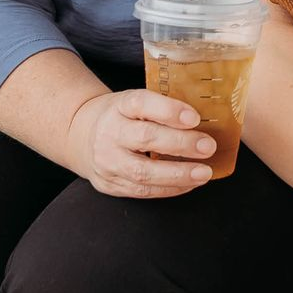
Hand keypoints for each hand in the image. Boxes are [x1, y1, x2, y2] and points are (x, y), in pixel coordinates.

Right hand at [68, 90, 216, 196]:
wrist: (81, 136)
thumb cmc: (123, 117)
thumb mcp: (135, 102)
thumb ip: (163, 108)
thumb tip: (210, 115)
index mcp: (119, 106)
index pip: (141, 103)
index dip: (168, 110)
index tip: (194, 117)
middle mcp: (109, 132)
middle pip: (145, 138)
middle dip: (181, 144)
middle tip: (208, 147)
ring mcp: (107, 161)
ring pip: (143, 172)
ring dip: (178, 174)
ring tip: (204, 172)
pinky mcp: (110, 184)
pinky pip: (142, 190)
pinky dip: (169, 188)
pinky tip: (189, 183)